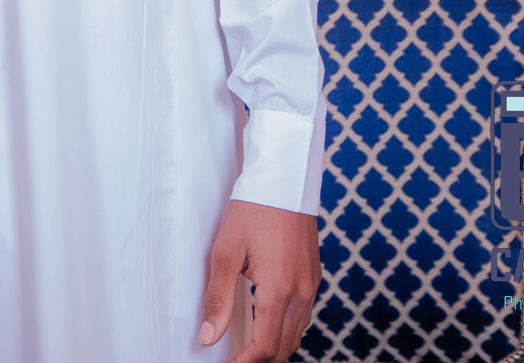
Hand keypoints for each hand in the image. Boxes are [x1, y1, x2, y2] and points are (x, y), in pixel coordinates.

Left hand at [198, 199, 317, 361]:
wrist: (284, 179)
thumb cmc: (251, 210)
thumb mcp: (226, 252)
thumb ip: (218, 298)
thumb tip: (209, 337)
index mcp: (279, 290)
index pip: (265, 347)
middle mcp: (302, 293)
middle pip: (283, 347)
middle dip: (259, 359)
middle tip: (232, 359)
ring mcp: (312, 285)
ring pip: (296, 334)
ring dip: (273, 347)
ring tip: (246, 348)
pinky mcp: (314, 276)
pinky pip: (303, 315)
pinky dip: (285, 329)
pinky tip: (267, 323)